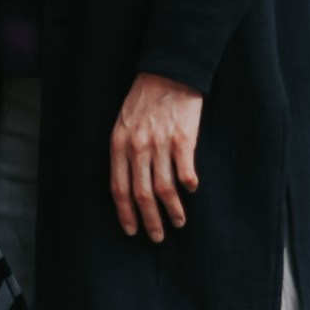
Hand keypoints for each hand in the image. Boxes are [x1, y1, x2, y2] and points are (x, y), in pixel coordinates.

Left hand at [109, 72, 202, 242]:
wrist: (167, 73)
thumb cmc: (144, 100)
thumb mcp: (123, 124)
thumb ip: (124, 152)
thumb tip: (130, 186)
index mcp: (119, 144)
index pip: (118, 188)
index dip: (125, 213)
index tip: (131, 230)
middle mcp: (137, 147)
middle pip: (142, 194)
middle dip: (150, 220)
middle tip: (157, 236)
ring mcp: (160, 144)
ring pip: (165, 189)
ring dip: (173, 211)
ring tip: (178, 222)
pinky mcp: (183, 139)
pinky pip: (186, 172)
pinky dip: (189, 186)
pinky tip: (191, 190)